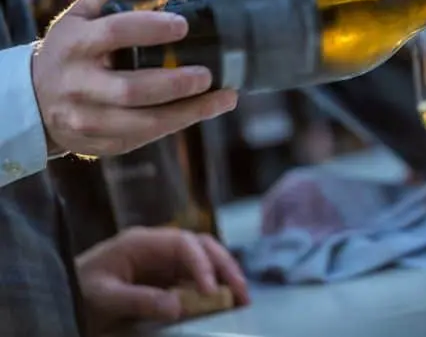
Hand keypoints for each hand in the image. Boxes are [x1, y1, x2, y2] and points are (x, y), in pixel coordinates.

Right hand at [32, 0, 237, 156]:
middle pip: (131, 89)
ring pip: (143, 123)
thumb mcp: (82, 12)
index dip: (149, 29)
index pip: (113, 33)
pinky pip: (145, 137)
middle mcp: (78, 85)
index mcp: (75, 44)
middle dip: (175, 84)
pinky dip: (179, 124)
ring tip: (224, 98)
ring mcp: (87, 120)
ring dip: (189, 112)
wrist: (34, 101)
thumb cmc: (71, 48)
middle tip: (208, 74)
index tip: (184, 25)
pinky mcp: (102, 145)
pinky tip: (205, 110)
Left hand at [76, 227, 249, 332]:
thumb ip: (138, 299)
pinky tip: (222, 302)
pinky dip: (212, 288)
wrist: (61, 293)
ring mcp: (163, 261)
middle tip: (242, 292)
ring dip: (224, 275)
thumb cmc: (77, 290)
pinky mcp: (165, 277)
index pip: (183, 243)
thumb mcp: (102, 296)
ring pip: (203, 259)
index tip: (212, 291)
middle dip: (224, 266)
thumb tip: (178, 306)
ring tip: (240, 298)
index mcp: (141, 241)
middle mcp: (158, 246)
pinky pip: (195, 278)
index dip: (202, 264)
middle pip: (201, 245)